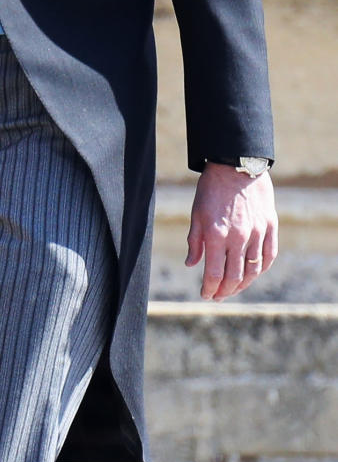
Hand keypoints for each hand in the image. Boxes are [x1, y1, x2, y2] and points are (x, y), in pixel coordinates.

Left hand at [186, 162, 277, 299]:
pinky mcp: (270, 226)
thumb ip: (194, 241)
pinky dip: (260, 269)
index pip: (214, 274)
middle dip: (224, 291)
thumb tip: (191, 264)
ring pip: (253, 270)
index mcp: (216, 235)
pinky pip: (268, 256)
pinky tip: (252, 274)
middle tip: (217, 296)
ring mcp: (257, 233)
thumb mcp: (196, 214)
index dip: (209, 289)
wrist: (237, 166)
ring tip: (233, 289)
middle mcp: (239, 237)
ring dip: (242, 285)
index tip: (205, 295)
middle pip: (234, 277)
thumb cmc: (211, 189)